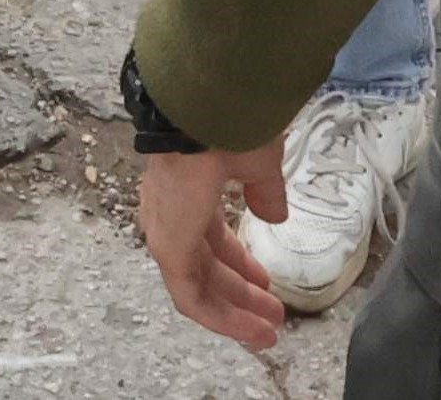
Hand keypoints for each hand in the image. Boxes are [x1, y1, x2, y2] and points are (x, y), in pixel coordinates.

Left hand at [139, 139, 292, 346]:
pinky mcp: (168, 248)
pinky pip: (190, 295)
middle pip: (206, 264)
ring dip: (234, 311)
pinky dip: (220, 317)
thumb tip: (273, 214)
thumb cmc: (231, 124)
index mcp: (188, 188)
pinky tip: (249, 330)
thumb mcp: (257, 162)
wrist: (209, 109)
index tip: (265, 281)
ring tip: (268, 332)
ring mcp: (166, 229)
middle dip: (240, 292)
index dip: (239, 263)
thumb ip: (263, 191)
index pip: (210, 236)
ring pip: (198, 285)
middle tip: (271, 312)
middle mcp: (171, 211)